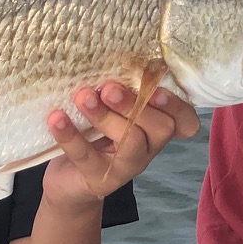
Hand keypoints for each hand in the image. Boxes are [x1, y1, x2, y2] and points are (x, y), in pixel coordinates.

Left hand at [43, 81, 201, 215]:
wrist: (69, 182)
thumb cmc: (94, 137)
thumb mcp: (110, 112)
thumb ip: (118, 94)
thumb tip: (108, 61)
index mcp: (155, 129)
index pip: (185, 121)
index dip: (177, 105)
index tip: (156, 87)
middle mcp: (148, 148)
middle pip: (162, 127)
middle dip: (137, 104)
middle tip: (109, 88)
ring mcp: (127, 168)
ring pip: (131, 140)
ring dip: (106, 115)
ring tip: (83, 97)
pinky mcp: (99, 180)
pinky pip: (87, 156)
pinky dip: (70, 134)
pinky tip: (57, 117)